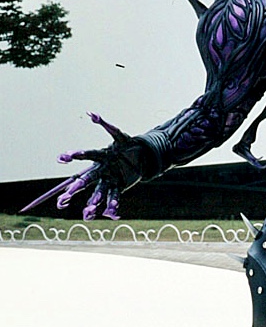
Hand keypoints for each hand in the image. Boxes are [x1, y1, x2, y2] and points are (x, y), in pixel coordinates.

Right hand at [21, 113, 145, 219]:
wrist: (142, 156)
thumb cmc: (127, 145)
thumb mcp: (119, 135)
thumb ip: (106, 125)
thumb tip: (90, 113)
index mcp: (101, 156)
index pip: (87, 156)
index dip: (76, 156)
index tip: (62, 157)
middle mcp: (102, 170)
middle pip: (88, 179)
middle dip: (78, 187)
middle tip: (66, 195)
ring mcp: (110, 179)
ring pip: (99, 192)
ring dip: (94, 201)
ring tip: (88, 211)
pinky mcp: (119, 187)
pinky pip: (115, 196)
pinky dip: (113, 204)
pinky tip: (110, 212)